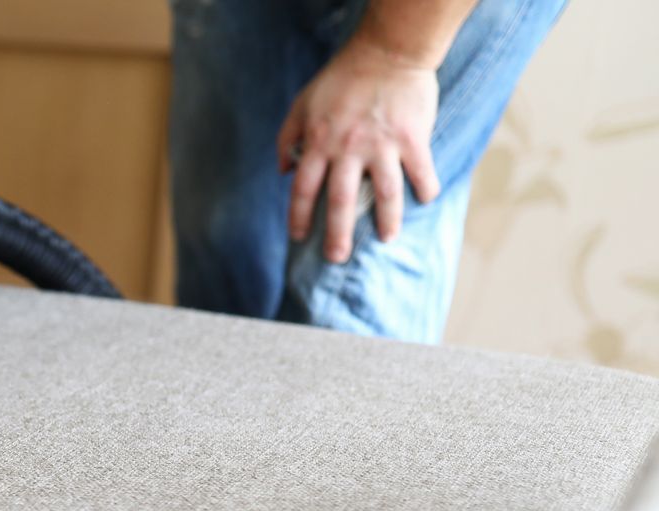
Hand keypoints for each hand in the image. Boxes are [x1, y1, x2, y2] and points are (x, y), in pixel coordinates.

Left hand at [277, 38, 443, 262]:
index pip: (303, 189)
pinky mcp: (411, 138)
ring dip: (385, 221)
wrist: (386, 53)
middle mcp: (347, 149)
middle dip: (337, 234)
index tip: (298, 237)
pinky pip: (420, 170)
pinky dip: (425, 187)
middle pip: (340, 201)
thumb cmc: (340, 78)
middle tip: (337, 258)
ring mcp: (381, 145)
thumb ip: (287, 138)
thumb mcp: (302, 104)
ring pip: (384, 194)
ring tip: (385, 239)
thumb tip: (282, 171)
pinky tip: (426, 200)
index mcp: (318, 142)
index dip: (299, 216)